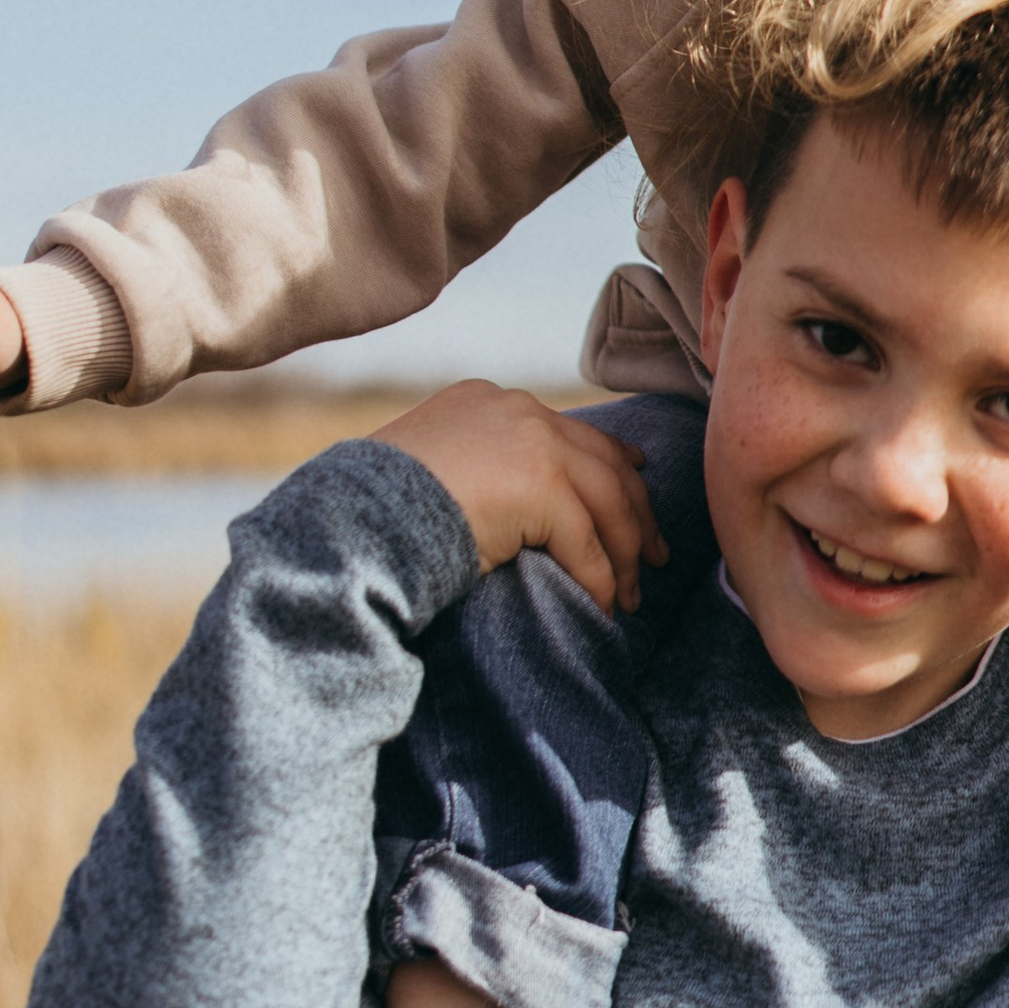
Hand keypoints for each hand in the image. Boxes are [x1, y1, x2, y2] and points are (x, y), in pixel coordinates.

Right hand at [374, 382, 667, 605]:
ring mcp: (534, 444)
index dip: (613, 459)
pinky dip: (601, 579)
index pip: (571, 430)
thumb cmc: (376, 507)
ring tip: (630, 596)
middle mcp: (520, 413)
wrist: (353, 516)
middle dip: (638, 511)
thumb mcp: (435, 466)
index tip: (638, 478)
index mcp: (493, 402)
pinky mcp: (541, 486)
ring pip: (608, 502)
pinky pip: (587, 543)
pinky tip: (604, 605)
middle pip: (605, 462)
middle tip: (655, 554)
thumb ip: (480, 468)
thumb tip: (515, 508)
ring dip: (626, 554)